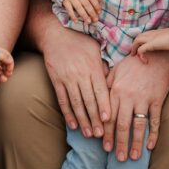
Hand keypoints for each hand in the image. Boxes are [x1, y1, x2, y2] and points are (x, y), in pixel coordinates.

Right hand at [43, 21, 109, 136]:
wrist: (55, 34)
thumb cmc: (80, 41)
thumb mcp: (96, 49)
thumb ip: (104, 67)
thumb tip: (112, 83)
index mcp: (92, 66)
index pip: (100, 90)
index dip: (104, 106)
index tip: (109, 120)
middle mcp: (80, 74)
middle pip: (89, 100)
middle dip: (95, 118)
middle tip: (101, 135)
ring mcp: (67, 78)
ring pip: (76, 103)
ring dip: (83, 120)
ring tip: (89, 134)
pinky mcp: (56, 80)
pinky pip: (62, 100)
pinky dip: (67, 113)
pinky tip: (73, 125)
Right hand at [63, 0, 100, 23]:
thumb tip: (100, 2)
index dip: (96, 6)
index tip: (99, 13)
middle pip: (86, 4)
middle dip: (92, 13)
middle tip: (95, 20)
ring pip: (79, 8)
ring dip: (84, 15)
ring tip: (88, 22)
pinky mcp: (65, 1)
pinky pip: (69, 10)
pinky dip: (73, 16)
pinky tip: (76, 21)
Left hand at [103, 48, 168, 159]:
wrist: (157, 54)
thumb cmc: (134, 63)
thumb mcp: (116, 70)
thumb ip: (106, 85)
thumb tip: (96, 98)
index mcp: (116, 90)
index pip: (109, 117)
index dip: (107, 134)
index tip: (105, 147)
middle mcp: (128, 96)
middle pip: (122, 125)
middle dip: (119, 143)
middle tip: (117, 158)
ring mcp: (143, 99)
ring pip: (138, 126)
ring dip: (135, 143)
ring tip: (133, 157)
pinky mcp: (157, 100)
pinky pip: (155, 120)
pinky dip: (153, 134)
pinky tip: (151, 146)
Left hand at [132, 27, 168, 56]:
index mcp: (156, 32)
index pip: (145, 34)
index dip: (141, 40)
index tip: (141, 46)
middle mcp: (152, 34)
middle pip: (138, 36)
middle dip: (134, 44)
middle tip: (133, 53)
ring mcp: (150, 38)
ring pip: (136, 41)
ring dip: (134, 48)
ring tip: (134, 56)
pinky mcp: (151, 44)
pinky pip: (141, 50)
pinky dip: (140, 55)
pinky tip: (145, 61)